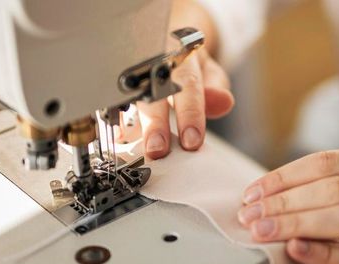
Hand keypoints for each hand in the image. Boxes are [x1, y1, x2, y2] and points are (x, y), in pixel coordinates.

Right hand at [119, 48, 233, 158]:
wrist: (161, 40)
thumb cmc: (187, 62)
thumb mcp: (208, 69)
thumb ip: (216, 87)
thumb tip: (224, 101)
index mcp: (181, 56)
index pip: (187, 85)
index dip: (190, 114)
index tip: (192, 141)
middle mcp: (154, 62)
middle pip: (153, 91)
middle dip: (155, 122)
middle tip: (157, 149)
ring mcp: (134, 72)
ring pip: (129, 96)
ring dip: (131, 124)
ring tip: (131, 145)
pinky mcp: (119, 84)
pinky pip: (114, 101)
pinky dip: (115, 120)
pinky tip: (118, 137)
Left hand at [236, 149, 338, 263]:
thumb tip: (282, 192)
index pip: (328, 162)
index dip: (284, 176)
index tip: (254, 192)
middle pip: (332, 188)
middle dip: (282, 201)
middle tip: (249, 214)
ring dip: (294, 223)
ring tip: (262, 230)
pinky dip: (324, 254)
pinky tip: (297, 251)